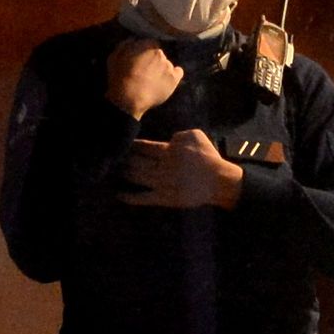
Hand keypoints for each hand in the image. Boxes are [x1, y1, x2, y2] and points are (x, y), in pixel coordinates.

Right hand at [106, 38, 183, 119]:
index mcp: (147, 46)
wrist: (130, 97)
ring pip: (167, 64)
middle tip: (145, 71)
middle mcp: (160, 54)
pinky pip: (178, 72)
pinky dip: (174, 75)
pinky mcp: (174, 79)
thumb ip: (125, 45)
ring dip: (162, 69)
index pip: (150, 44)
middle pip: (159, 55)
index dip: (145, 52)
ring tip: (153, 80)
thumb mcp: (115, 57)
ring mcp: (169, 66)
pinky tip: (167, 80)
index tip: (141, 59)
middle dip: (153, 61)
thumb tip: (133, 40)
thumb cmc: (119, 76)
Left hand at [120, 129, 242, 209]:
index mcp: (168, 150)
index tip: (122, 144)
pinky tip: (119, 194)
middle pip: (136, 161)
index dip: (131, 145)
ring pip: (136, 177)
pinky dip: (130, 197)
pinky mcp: (163, 198)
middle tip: (115, 158)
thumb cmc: (209, 157)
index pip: (143, 146)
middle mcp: (161, 166)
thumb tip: (169, 140)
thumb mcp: (196, 135)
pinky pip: (143, 198)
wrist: (219, 181)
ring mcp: (161, 183)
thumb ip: (179, 134)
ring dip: (124, 173)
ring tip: (114, 171)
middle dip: (124, 159)